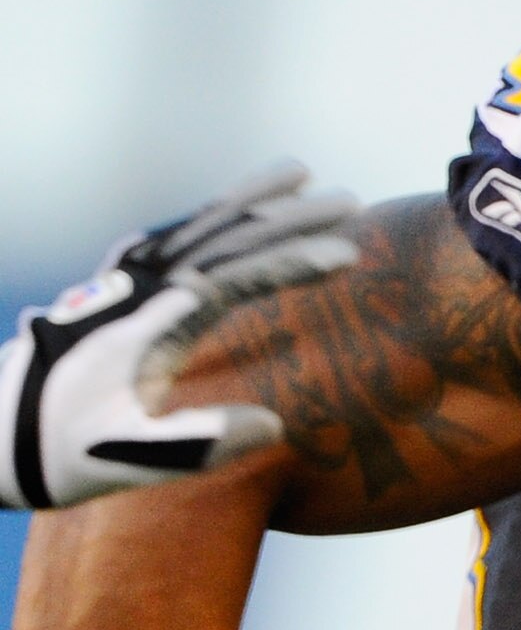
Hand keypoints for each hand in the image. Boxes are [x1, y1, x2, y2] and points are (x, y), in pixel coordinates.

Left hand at [0, 161, 357, 508]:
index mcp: (149, 325)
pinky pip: (169, 236)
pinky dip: (206, 216)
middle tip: (351, 200)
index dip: (293, 264)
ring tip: (300, 172)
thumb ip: (200, 440)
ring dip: (250, 198)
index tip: (347, 253)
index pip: (234, 278)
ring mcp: (120, 285)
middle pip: (223, 237)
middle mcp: (136, 291)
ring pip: (194, 224)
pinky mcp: (110, 290)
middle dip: (290, 216)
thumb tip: (273, 425)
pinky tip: (222, 213)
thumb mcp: (128, 457)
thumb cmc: (60, 452)